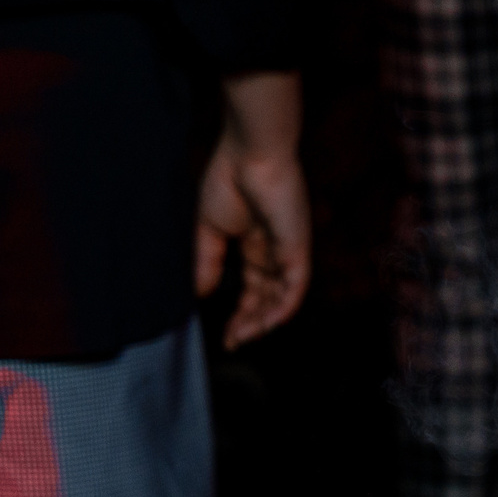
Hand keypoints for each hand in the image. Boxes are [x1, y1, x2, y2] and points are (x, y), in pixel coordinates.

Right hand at [197, 70, 310, 349]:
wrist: (249, 154)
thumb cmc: (227, 181)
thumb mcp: (208, 230)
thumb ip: (206, 263)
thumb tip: (199, 295)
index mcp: (254, 243)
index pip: (252, 287)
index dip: (240, 313)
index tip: (225, 335)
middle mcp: (274, 251)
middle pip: (267, 297)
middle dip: (250, 322)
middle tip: (233, 342)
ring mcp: (288, 251)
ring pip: (281, 298)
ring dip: (263, 321)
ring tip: (244, 337)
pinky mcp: (298, 249)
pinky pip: (294, 289)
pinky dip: (281, 309)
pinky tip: (265, 325)